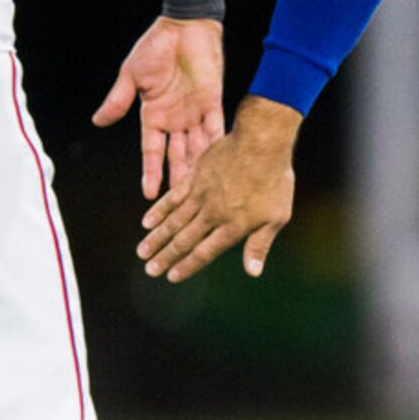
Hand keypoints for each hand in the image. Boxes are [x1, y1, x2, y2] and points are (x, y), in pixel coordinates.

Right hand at [92, 16, 225, 201]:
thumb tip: (97, 122)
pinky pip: (215, 129)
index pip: (151, 151)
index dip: (150, 172)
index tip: (149, 195)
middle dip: (177, 180)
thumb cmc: (155, 46)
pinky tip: (220, 166)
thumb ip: (118, 101)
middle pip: (176, 156)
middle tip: (180, 206)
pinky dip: (217, 146)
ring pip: (197, 149)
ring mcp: (195, 113)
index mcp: (153, 115)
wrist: (184, 25)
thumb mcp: (131, 76)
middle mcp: (175, 119)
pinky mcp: (213, 102)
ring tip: (201, 194)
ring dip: (198, 170)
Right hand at [138, 95, 299, 280]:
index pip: (204, 253)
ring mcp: (201, 194)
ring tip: (142, 251)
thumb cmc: (275, 180)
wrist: (262, 142)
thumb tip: (252, 272)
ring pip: (173, 221)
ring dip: (156, 238)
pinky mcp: (194, 176)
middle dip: (165, 257)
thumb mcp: (276, 216)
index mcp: (232, 226)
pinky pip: (172, 197)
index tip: (172, 277)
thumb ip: (259, 245)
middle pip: (184, 240)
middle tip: (149, 270)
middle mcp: (212, 214)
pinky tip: (146, 222)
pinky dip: (159, 211)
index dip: (187, 266)